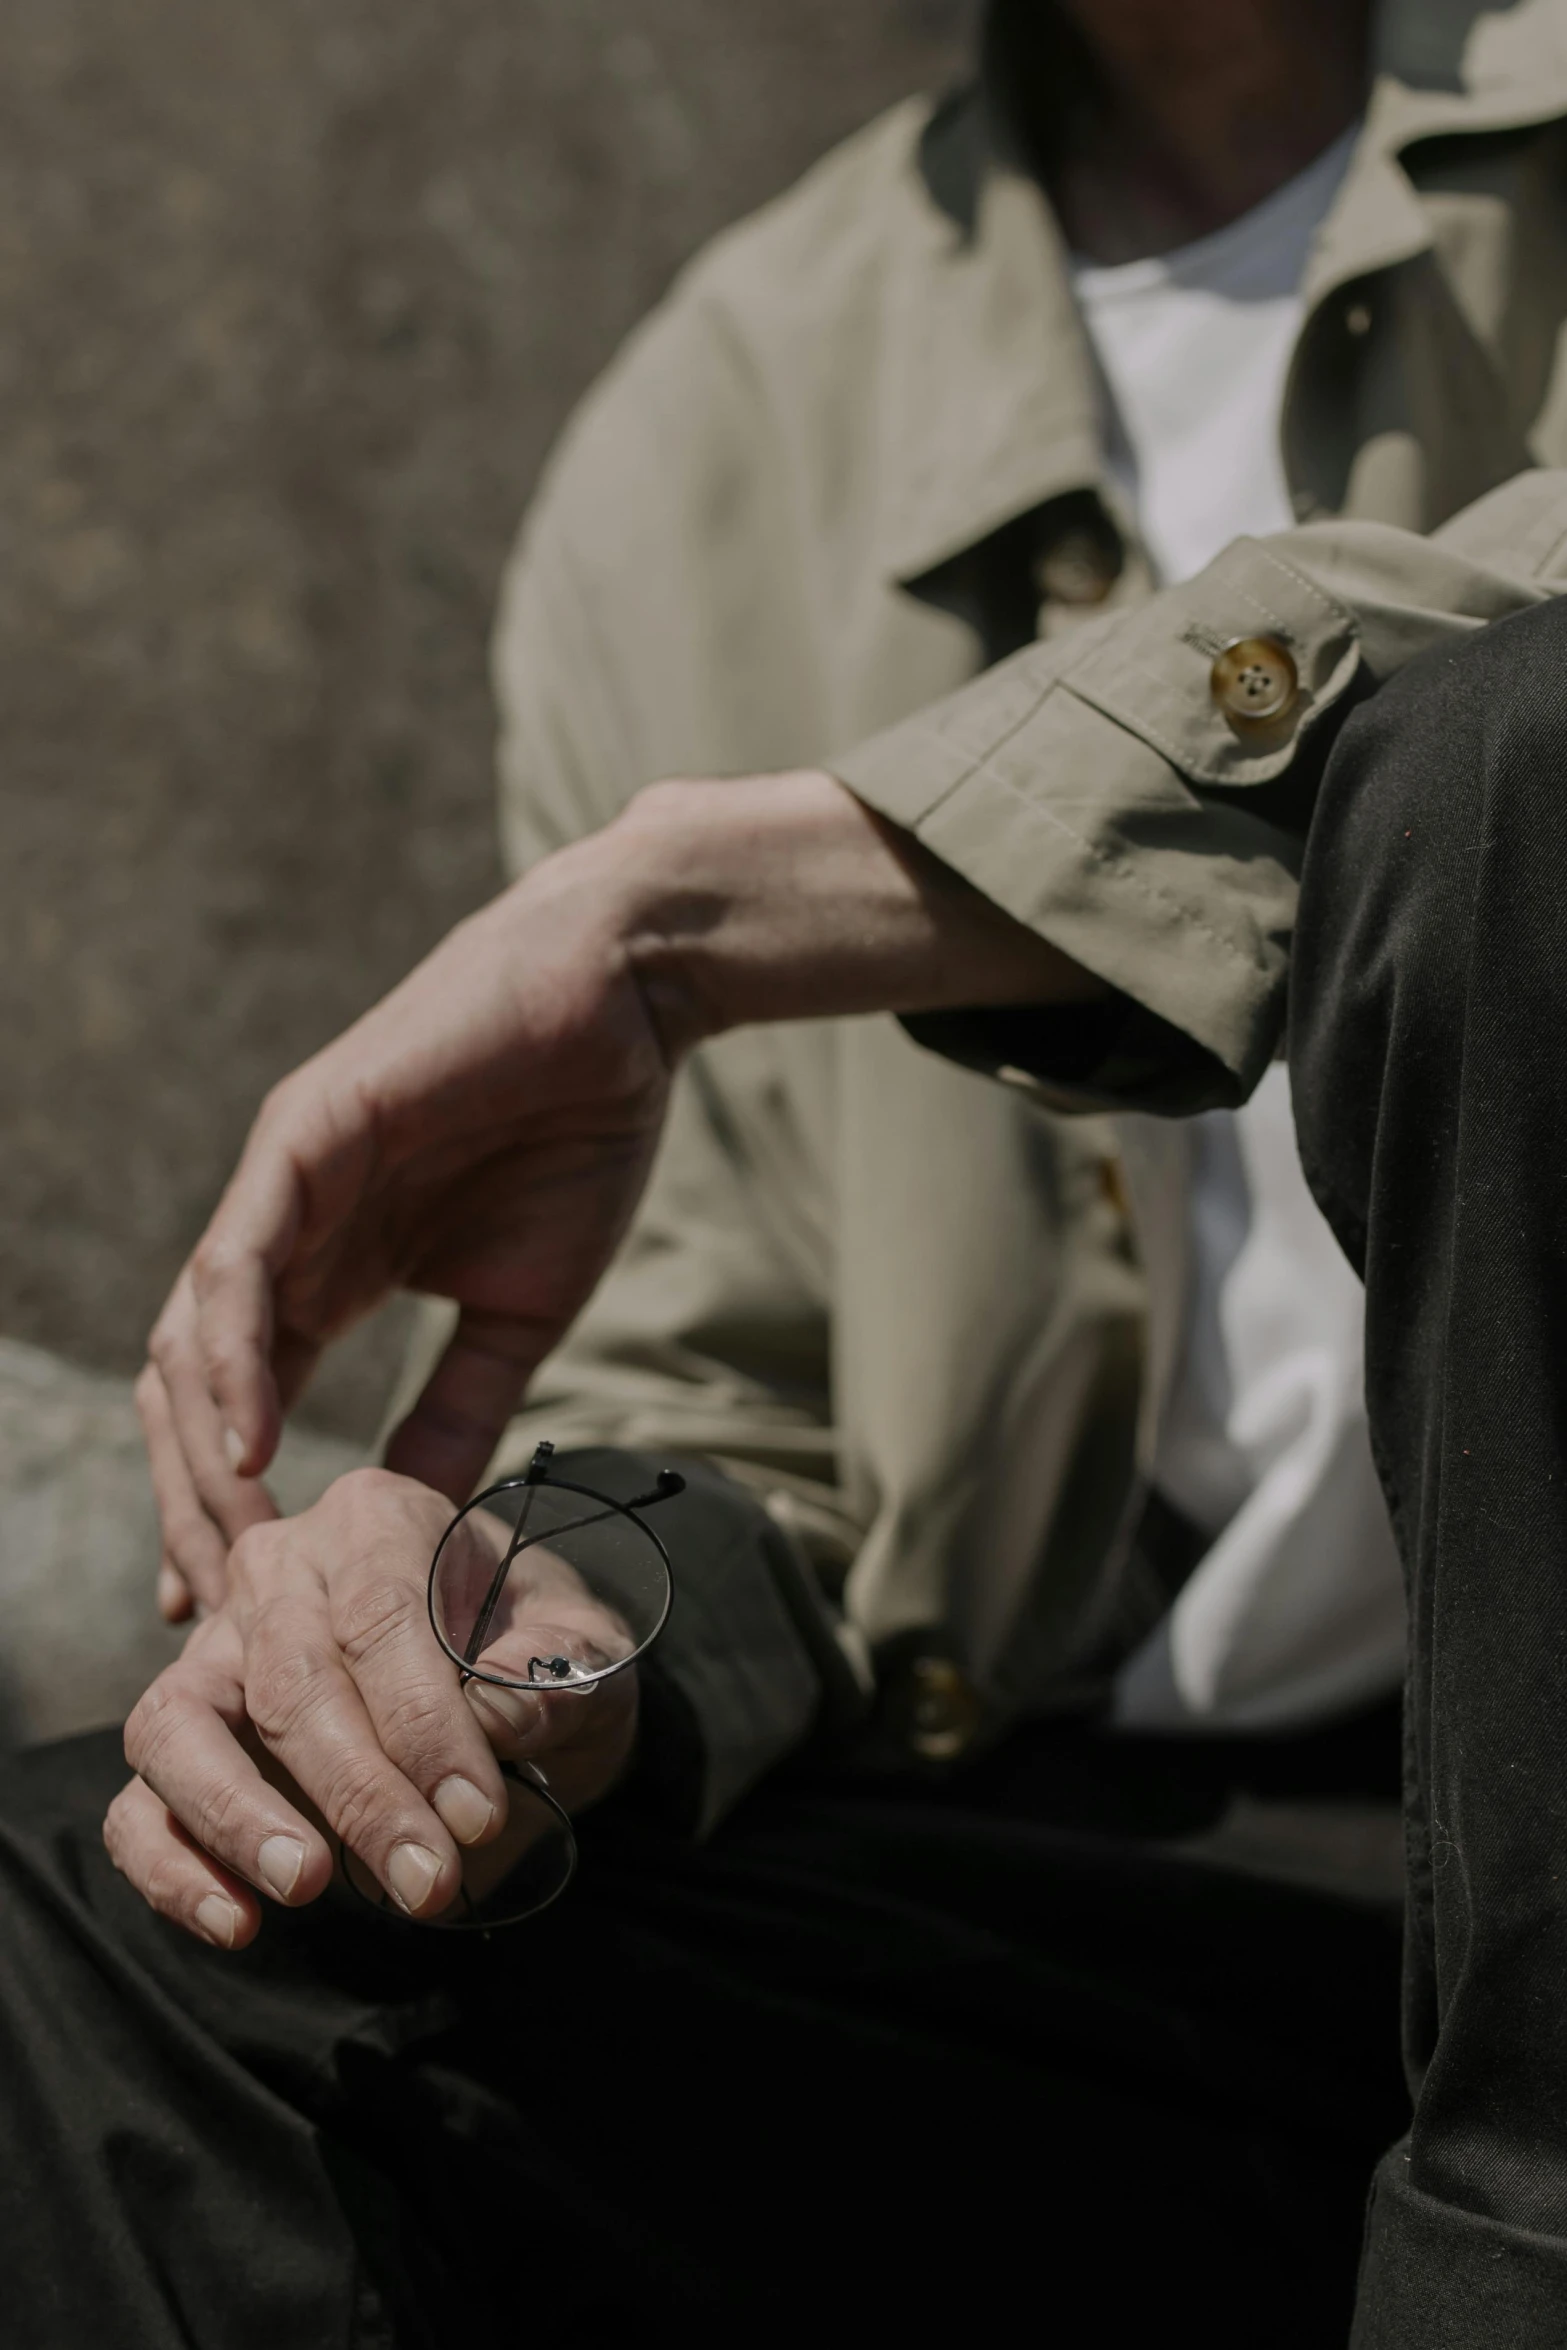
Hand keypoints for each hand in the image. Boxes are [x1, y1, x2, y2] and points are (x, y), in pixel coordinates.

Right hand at [104, 1468, 638, 1947]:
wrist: (507, 1695)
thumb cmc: (538, 1658)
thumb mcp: (583, 1648)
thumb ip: (559, 1667)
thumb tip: (503, 1713)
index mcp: (378, 1520)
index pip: (382, 1616)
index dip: (425, 1724)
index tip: (475, 1815)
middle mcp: (278, 1569)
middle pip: (290, 1680)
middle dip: (360, 1793)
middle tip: (427, 1880)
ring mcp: (213, 1653)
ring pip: (176, 1726)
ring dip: (238, 1816)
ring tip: (308, 1886)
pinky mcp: (180, 1739)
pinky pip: (138, 1803)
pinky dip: (170, 1867)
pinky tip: (237, 1922)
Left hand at [142, 825, 675, 1614]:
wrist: (622, 1011)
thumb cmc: (579, 1139)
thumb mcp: (521, 1313)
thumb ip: (459, 1409)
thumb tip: (421, 1523)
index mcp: (327, 1276)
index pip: (243, 1408)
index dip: (227, 1512)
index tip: (235, 1619)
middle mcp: (285, 1237)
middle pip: (193, 1390)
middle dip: (195, 1506)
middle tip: (226, 1618)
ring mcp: (283, 1185)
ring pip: (194, 1334)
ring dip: (200, 1452)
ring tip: (234, 1554)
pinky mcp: (302, 1135)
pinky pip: (241, 1261)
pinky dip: (234, 1355)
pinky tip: (246, 1441)